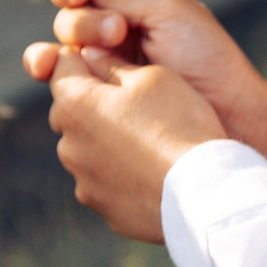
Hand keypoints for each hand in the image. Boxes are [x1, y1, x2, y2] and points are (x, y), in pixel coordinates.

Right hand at [24, 0, 266, 176]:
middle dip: (84, 22)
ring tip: (83, 55)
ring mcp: (105, 70)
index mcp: (131, 4)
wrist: (230, 114)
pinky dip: (50, 74)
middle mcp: (112, 35)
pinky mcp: (100, 101)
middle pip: (68, 18)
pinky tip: (49, 70)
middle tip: (118, 32)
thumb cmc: (208, 58)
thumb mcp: (169, 14)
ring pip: (61, 51)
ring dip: (66, 46)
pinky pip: (65, 85)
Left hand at [33, 46, 226, 242]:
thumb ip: (113, 63)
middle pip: (71, 110)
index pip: (62, 65)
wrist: (204, 194)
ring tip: (150, 141)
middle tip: (135, 101)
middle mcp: (68, 145)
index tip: (110, 59)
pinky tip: (154, 171)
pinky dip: (122, 174)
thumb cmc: (180, 126)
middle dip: (93, 101)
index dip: (86, 57)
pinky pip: (106, 182)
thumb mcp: (153, 76)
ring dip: (107, 140)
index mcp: (74, 104)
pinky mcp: (105, 210)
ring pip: (87, 149)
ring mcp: (84, 182)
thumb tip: (91, 56)